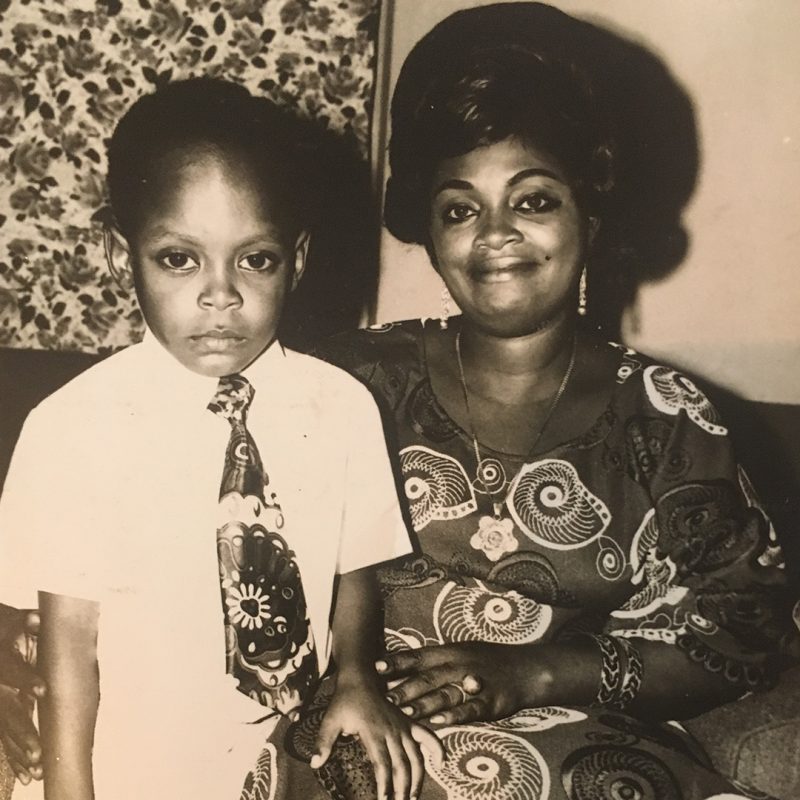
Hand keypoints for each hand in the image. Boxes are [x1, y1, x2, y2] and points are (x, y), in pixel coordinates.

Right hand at [0, 608, 43, 782]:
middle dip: (22, 731)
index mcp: (1, 662)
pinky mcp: (1, 712)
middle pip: (5, 712)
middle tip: (38, 750)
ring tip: (37, 766)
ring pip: (4, 731)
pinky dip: (15, 756)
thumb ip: (28, 622)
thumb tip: (38, 617)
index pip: (11, 671)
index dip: (27, 680)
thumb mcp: (14, 621)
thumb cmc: (6, 628)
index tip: (44, 689)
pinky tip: (28, 774)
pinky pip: (4, 737)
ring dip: (20, 749)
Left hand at [310, 673, 443, 799]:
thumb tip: (315, 763)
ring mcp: (403, 726)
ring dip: (417, 778)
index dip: (385, 786)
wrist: (360, 676)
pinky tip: (441, 762)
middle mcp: (392, 731)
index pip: (382, 765)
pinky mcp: (408, 722)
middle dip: (401, 789)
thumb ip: (323, 742)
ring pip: (416, 756)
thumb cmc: (345, 700)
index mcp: (374, 732)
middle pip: (402, 765)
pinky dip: (437, 747)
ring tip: (412, 797)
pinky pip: (427, 735)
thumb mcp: (330, 720)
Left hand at [377, 642, 538, 725]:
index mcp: (450, 652)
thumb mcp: (460, 652)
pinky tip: (439, 723)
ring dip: (425, 705)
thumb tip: (399, 666)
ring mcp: (475, 684)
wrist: (525, 669)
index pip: (418, 656)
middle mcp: (460, 666)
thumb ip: (432, 660)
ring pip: (446, 695)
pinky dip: (454, 716)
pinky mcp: (489, 703)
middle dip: (405, 687)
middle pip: (429, 677)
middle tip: (384, 697)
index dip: (397, 661)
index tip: (376, 666)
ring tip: (405, 714)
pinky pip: (470, 710)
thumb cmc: (486, 660)